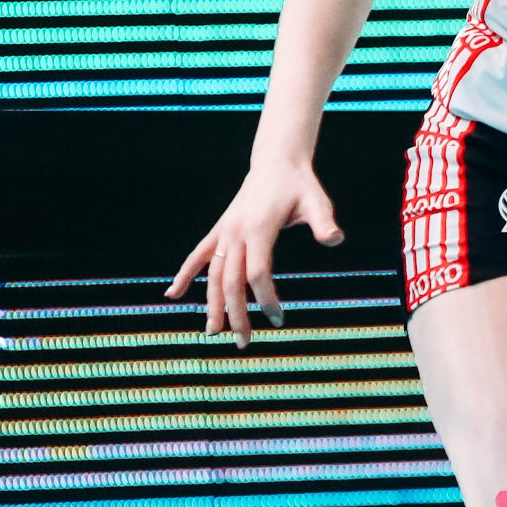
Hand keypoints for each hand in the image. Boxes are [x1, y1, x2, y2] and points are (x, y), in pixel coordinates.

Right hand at [166, 160, 344, 348]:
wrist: (277, 162)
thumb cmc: (300, 185)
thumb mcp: (317, 201)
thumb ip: (324, 222)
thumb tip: (334, 240)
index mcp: (259, 228)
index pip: (257, 272)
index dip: (266, 298)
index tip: (279, 318)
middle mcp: (236, 232)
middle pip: (231, 280)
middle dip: (236, 314)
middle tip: (244, 343)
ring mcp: (224, 232)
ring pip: (212, 274)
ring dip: (211, 304)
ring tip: (212, 333)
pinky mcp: (220, 230)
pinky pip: (198, 256)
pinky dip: (184, 274)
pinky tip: (172, 294)